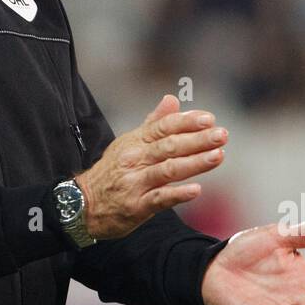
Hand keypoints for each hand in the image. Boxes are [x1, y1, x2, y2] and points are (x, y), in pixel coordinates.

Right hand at [76, 94, 226, 240]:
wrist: (83, 203)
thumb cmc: (112, 171)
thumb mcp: (129, 143)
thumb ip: (154, 123)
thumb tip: (172, 99)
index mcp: (135, 141)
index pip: (164, 127)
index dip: (187, 122)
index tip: (209, 119)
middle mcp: (135, 159)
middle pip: (170, 146)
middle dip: (198, 140)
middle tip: (222, 135)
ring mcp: (136, 182)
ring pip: (168, 169)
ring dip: (195, 162)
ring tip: (218, 156)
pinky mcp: (136, 206)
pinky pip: (159, 199)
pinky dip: (178, 194)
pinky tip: (196, 190)